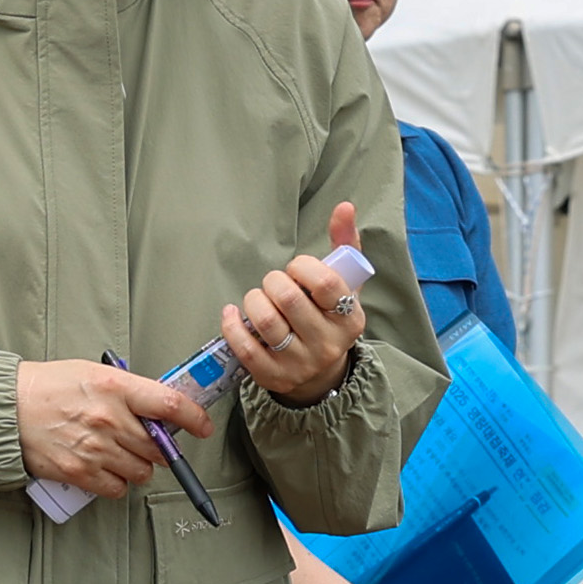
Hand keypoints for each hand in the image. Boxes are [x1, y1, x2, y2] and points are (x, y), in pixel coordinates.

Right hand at [14, 358, 206, 502]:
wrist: (7, 408)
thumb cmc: (48, 386)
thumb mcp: (93, 373)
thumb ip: (128, 391)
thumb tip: (159, 411)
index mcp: (115, 387)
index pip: (170, 405)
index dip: (194, 419)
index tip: (202, 426)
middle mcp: (109, 419)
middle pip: (158, 446)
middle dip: (159, 447)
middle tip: (147, 441)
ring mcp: (95, 448)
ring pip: (142, 471)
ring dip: (139, 466)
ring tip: (120, 453)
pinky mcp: (80, 472)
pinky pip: (118, 489)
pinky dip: (117, 483)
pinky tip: (105, 469)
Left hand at [215, 203, 369, 409]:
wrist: (321, 373)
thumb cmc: (329, 317)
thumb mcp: (345, 286)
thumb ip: (344, 244)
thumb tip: (344, 206)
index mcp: (350, 319)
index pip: (326, 283)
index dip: (303, 267)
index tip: (296, 268)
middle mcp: (328, 344)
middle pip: (290, 300)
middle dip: (273, 281)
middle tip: (273, 282)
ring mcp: (300, 364)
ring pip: (267, 322)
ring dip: (253, 299)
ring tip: (257, 297)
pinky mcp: (273, 377)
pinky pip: (246, 348)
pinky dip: (233, 325)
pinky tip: (232, 313)